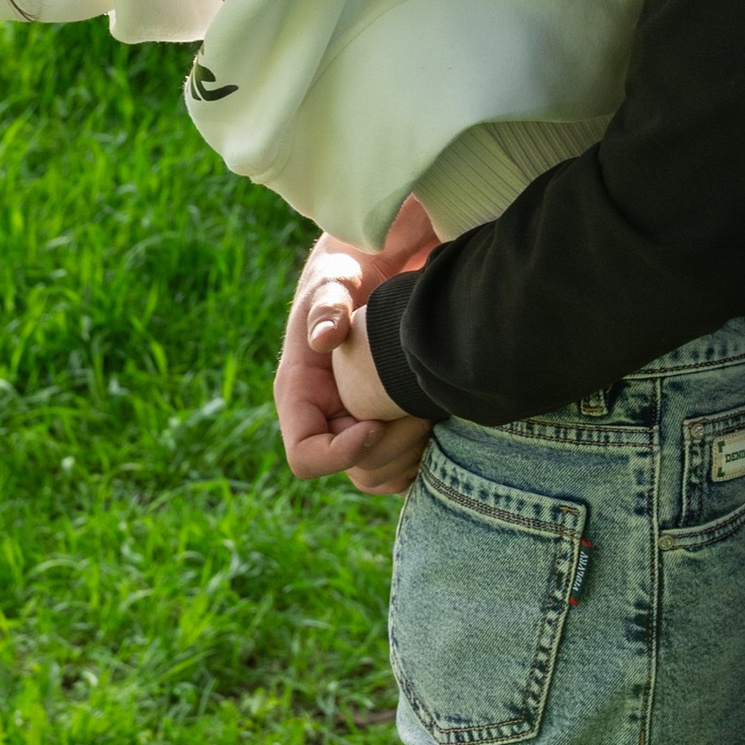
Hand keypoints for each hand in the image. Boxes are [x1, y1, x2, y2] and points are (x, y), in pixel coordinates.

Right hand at [274, 201, 437, 483]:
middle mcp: (328, 419)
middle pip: (355, 472)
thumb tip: (324, 338)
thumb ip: (328, 304)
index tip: (377, 424)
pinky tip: (442, 416)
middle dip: (391, 449)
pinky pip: (406, 465)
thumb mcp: (335, 279)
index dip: (341, 453)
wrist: (378, 268)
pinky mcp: (388, 425)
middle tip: (421, 412)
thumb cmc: (348, 270)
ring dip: (413, 453)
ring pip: (383, 476)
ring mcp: (357, 426)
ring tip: (433, 410)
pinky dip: (426, 453)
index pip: (306, 456)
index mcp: (302, 396)